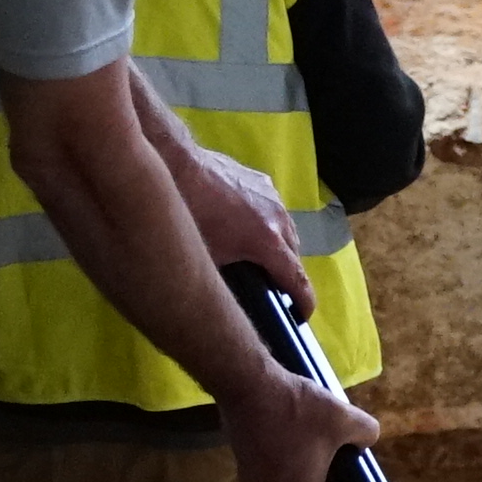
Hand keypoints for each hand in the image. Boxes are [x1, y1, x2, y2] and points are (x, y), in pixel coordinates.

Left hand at [144, 114, 313, 314]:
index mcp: (268, 243)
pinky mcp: (263, 181)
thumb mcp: (207, 259)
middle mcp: (279, 220)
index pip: (297, 281)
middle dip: (287, 274)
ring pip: (287, 231)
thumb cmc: (189, 215)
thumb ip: (229, 279)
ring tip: (256, 257)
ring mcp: (273, 197)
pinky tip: (244, 226)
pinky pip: (274, 211)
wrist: (178, 165)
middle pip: (295, 256)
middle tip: (268, 288)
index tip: (301, 316)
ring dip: (278, 247)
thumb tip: (232, 298)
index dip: (303, 303)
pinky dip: (267, 224)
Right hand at [215, 362, 377, 481]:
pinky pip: (265, 471)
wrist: (246, 383)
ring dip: (294, 479)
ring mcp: (249, 478)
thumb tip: (366, 441)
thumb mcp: (344, 418)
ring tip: (310, 448)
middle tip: (331, 481)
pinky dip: (278, 462)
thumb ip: (365, 434)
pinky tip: (289, 432)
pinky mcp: (240, 458)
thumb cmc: (297, 410)